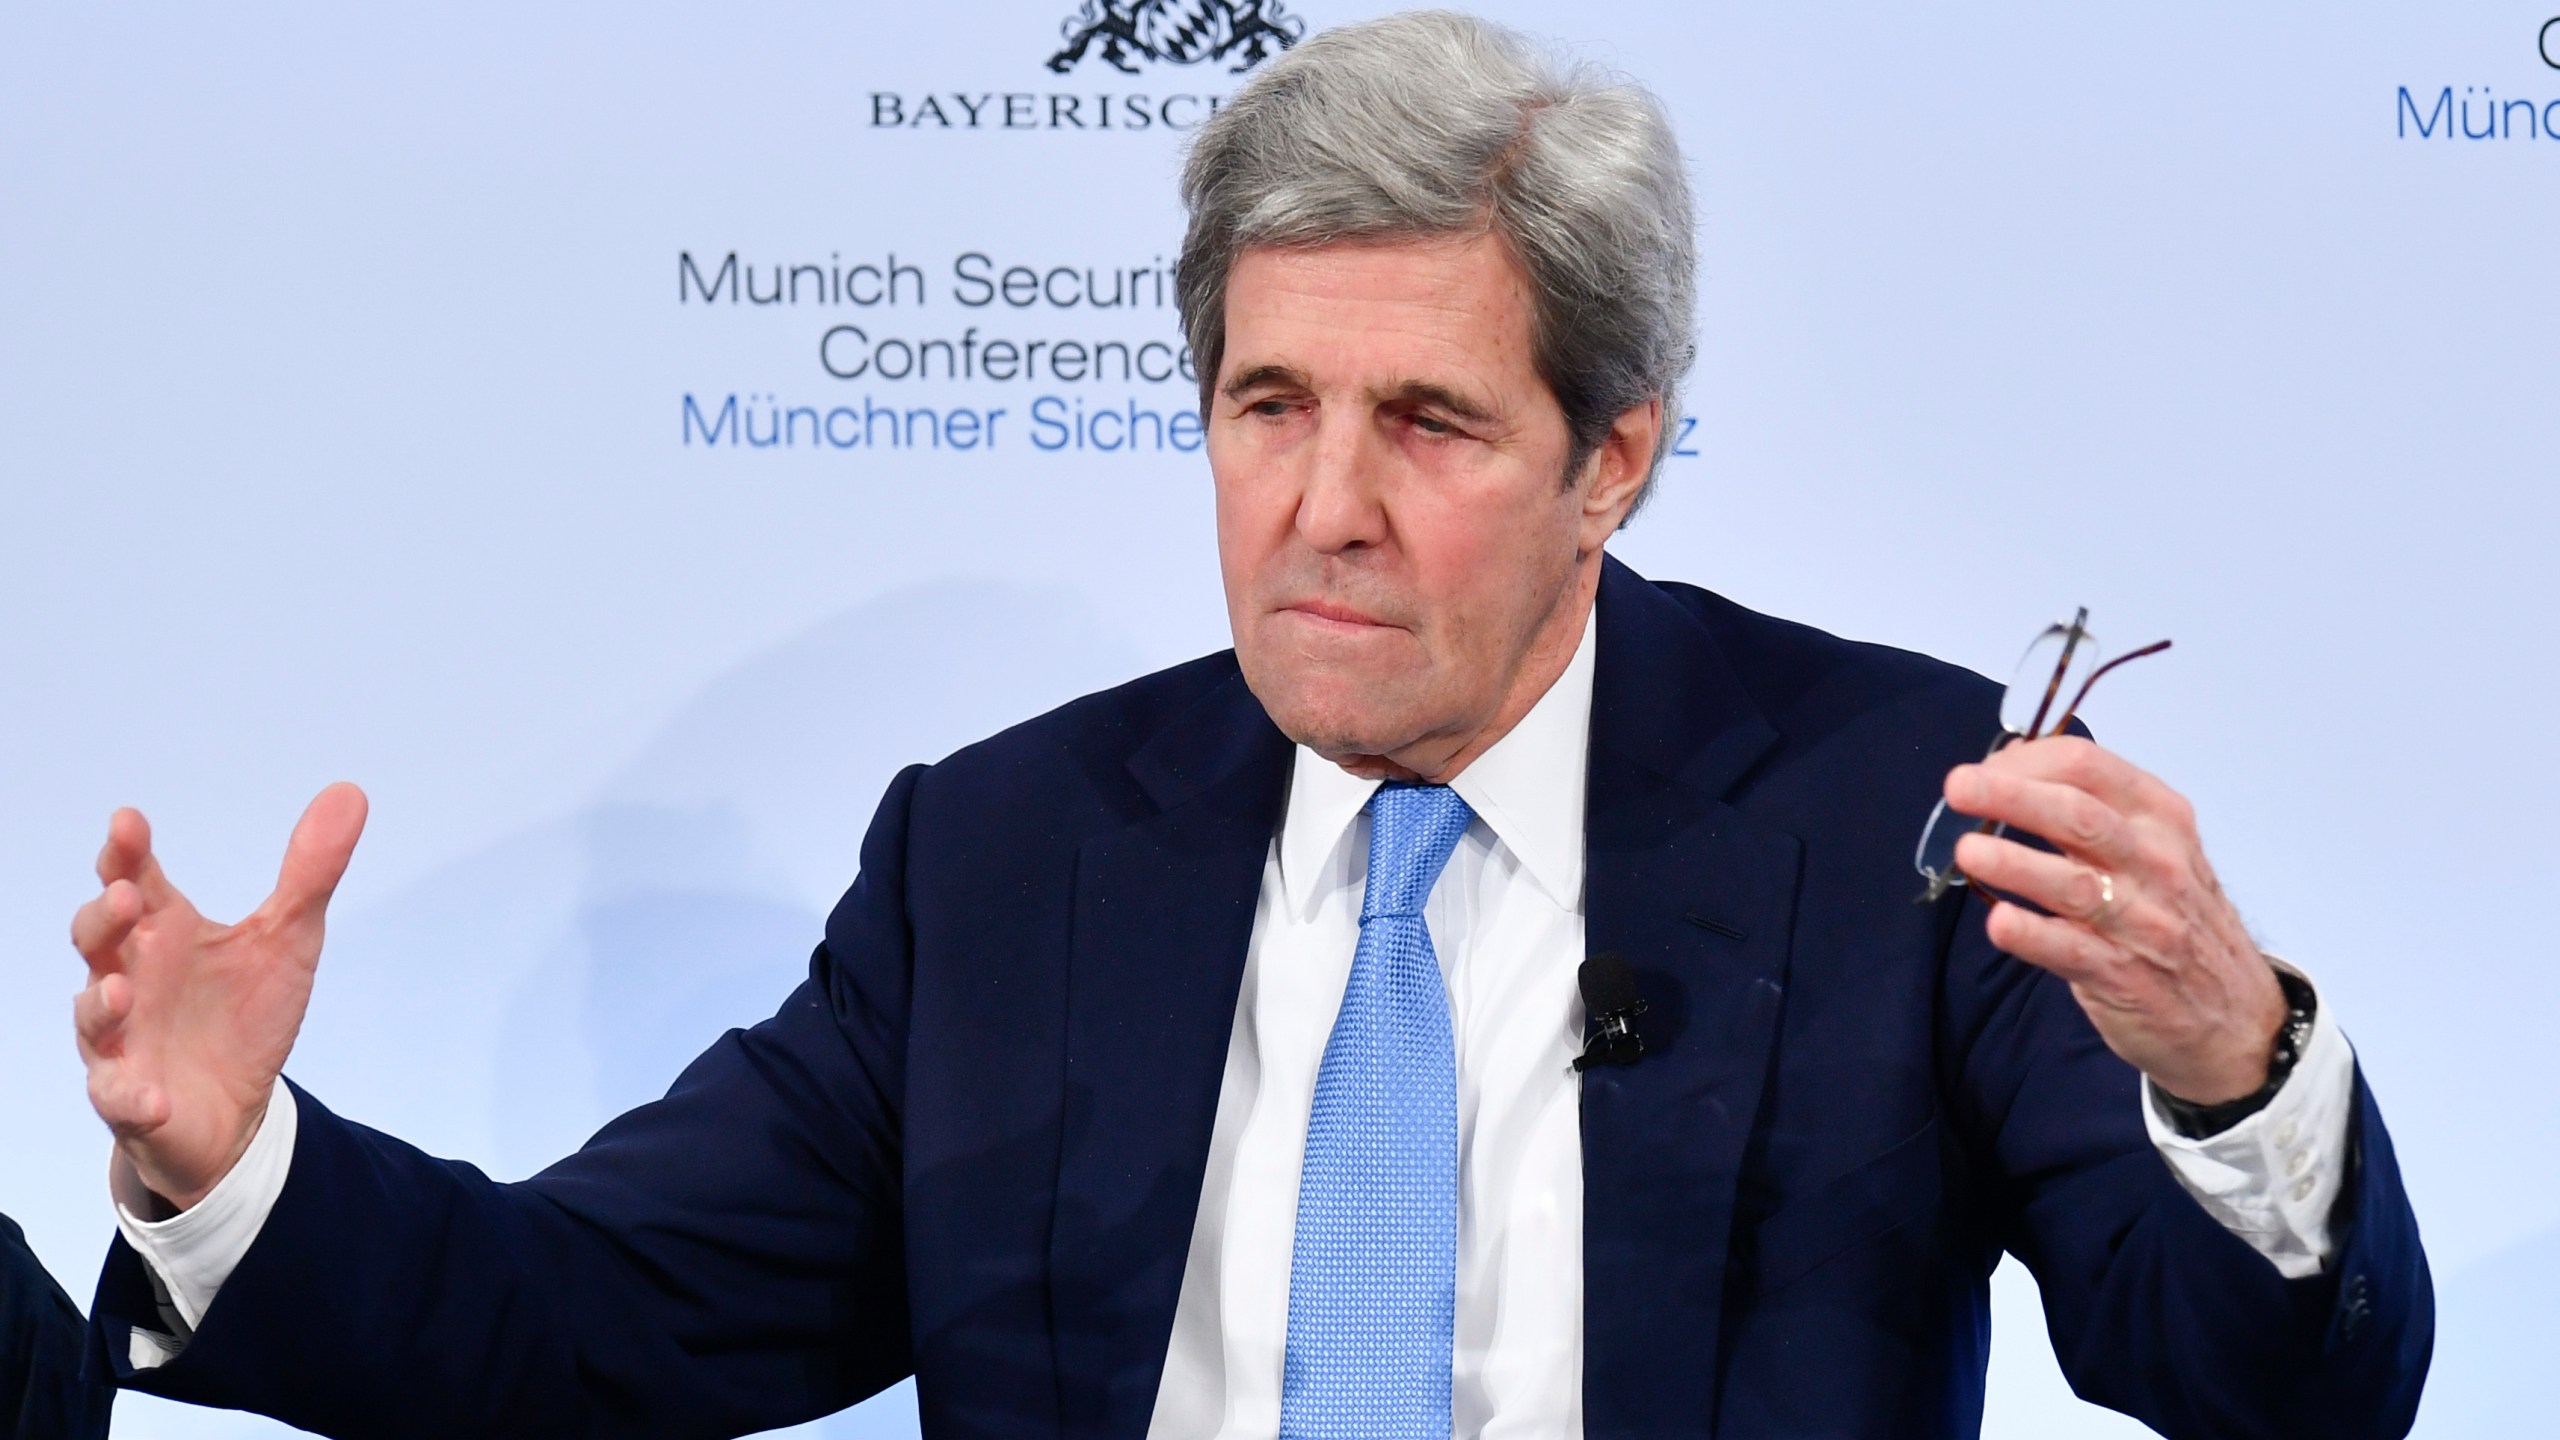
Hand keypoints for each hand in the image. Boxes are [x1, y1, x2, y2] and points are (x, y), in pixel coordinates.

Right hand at [70, 785, 367, 1210]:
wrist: (236, 1107)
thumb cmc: (246, 1012)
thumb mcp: (288, 939)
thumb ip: (311, 872)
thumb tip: (350, 792)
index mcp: (165, 933)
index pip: (135, 881)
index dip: (126, 852)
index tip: (128, 822)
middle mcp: (131, 979)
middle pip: (98, 940)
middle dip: (105, 918)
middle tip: (127, 897)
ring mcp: (122, 1040)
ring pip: (93, 1018)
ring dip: (100, 1004)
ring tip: (119, 992)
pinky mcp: (130, 1099)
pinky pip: (118, 1099)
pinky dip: (130, 1096)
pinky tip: (153, 1096)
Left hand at [1946, 738, 2282, 1103]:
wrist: (2238, 1018)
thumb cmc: (2178, 919)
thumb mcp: (2155, 850)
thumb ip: (2091, 812)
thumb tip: (2008, 770)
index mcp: (2160, 818)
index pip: (2090, 769)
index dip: (2027, 763)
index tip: (1981, 772)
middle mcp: (2156, 862)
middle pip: (2079, 816)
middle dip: (2013, 796)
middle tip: (1959, 787)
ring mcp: (2142, 921)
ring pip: (2073, 883)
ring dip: (2016, 864)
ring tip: (1968, 850)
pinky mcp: (2124, 975)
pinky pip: (2073, 950)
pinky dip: (2034, 935)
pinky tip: (1999, 922)